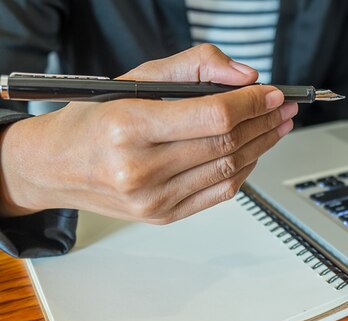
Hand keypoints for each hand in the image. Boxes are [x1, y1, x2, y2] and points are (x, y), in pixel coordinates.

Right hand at [0, 45, 297, 222]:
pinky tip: (253, 152)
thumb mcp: (134, 79)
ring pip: (229, 170)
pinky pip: (219, 193)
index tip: (271, 93)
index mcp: (129, 127)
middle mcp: (140, 169)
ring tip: (276, 127)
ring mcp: (153, 199)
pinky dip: (243, 171)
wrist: (54, 167)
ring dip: (261, 146)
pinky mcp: (163, 216)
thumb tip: (244, 76)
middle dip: (264, 123)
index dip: (251, 104)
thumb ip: (193, 67)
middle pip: (226, 145)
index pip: (213, 116)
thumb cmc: (91, 120)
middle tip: (283, 109)